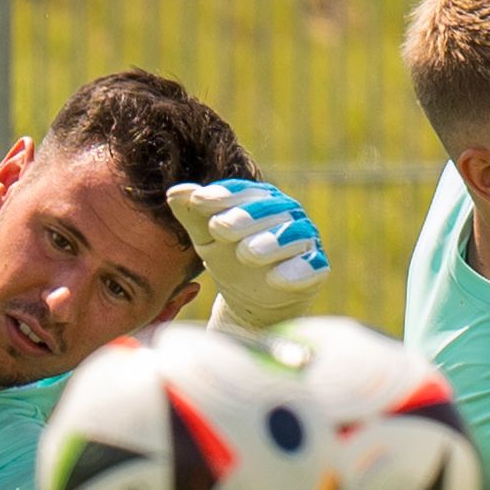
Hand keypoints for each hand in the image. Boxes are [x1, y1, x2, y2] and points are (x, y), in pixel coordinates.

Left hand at [166, 179, 328, 331]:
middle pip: (269, 209)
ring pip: (292, 235)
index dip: (221, 194)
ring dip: (271, 242)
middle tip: (219, 227)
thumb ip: (192, 214)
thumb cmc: (229, 258)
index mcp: (259, 199)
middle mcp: (286, 214)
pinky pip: (311, 266)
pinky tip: (276, 279)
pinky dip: (296, 272)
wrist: (253, 298)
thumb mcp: (207, 237)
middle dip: (244, 217)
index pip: (242, 191)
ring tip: (247, 252)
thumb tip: (174, 192)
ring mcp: (304, 240)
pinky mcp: (316, 268)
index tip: (197, 200)